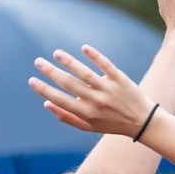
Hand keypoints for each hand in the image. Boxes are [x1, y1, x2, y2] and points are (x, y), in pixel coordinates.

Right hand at [31, 45, 155, 136]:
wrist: (142, 121)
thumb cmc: (111, 123)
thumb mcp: (89, 126)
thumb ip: (67, 117)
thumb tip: (46, 103)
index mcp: (87, 113)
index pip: (61, 100)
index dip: (44, 90)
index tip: (32, 80)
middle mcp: (96, 101)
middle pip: (69, 84)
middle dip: (51, 72)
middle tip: (38, 62)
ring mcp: (109, 89)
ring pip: (85, 73)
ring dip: (69, 62)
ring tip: (56, 53)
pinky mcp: (120, 79)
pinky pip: (106, 65)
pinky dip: (95, 56)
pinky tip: (84, 48)